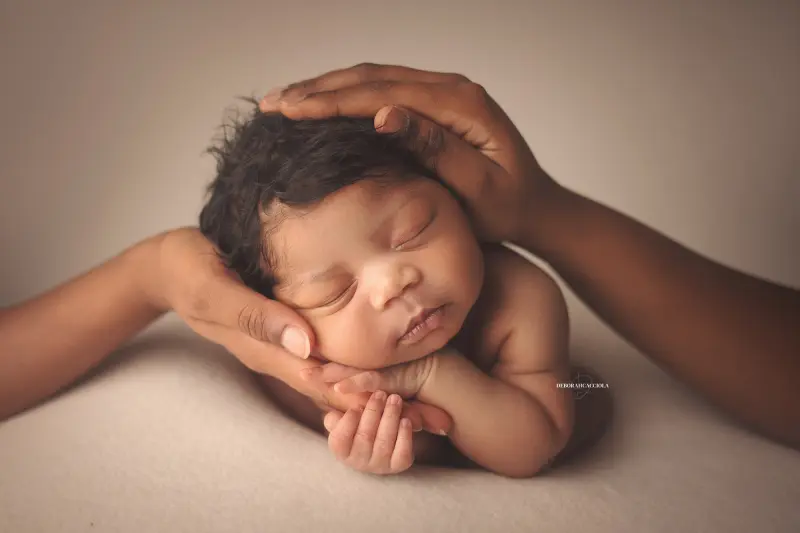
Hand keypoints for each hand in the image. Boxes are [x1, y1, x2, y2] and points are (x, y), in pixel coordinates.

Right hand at [139, 227, 451, 433]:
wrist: (168, 267)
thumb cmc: (190, 271)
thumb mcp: (215, 290)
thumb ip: (257, 316)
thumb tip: (305, 344)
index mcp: (268, 351)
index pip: (325, 384)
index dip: (365, 400)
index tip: (408, 412)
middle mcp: (281, 355)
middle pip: (339, 390)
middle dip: (384, 406)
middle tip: (435, 418)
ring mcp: (284, 346)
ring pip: (337, 379)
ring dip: (378, 393)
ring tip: (425, 404)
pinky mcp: (287, 331)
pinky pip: (327, 359)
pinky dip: (359, 370)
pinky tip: (386, 371)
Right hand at [259, 63, 562, 244]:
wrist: (536, 207)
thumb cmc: (510, 208)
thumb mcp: (478, 188)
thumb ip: (436, 149)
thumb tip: (386, 115)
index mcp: (461, 105)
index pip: (383, 93)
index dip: (332, 100)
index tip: (291, 110)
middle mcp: (451, 88)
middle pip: (373, 77)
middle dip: (318, 89)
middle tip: (272, 103)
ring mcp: (443, 93)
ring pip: (374, 78)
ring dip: (327, 88)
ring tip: (283, 100)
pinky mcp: (435, 105)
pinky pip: (384, 89)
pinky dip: (347, 95)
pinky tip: (320, 104)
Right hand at [323, 390, 414, 474]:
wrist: (380, 442)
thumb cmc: (358, 426)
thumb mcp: (343, 420)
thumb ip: (336, 417)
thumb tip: (334, 414)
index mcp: (341, 451)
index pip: (340, 439)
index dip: (348, 423)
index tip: (356, 406)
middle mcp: (358, 462)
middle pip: (365, 436)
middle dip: (373, 412)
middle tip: (380, 394)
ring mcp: (379, 465)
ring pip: (384, 442)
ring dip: (390, 417)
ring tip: (395, 399)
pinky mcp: (398, 464)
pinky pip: (402, 452)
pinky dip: (404, 435)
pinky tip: (406, 420)